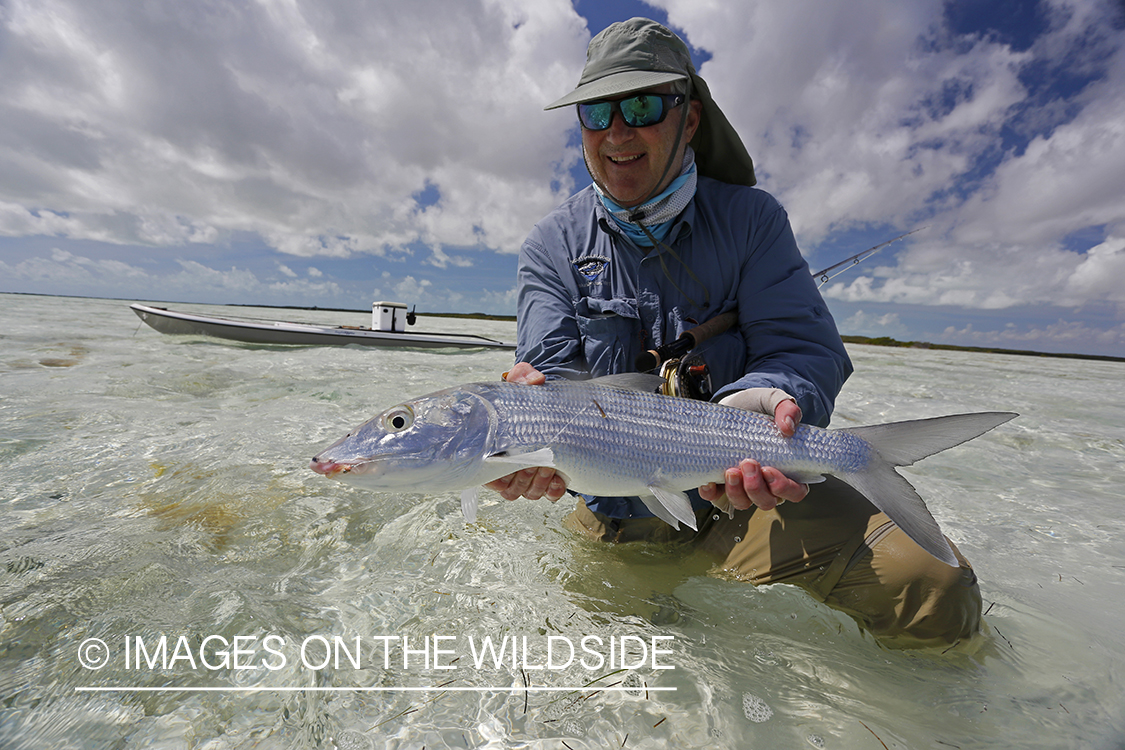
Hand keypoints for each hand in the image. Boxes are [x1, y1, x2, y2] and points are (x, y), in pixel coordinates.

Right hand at [484, 362, 567, 501]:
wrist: (548, 403)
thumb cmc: (527, 397)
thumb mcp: (523, 383)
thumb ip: (524, 377)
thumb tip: (534, 379)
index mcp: (494, 450)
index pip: (489, 478)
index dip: (499, 477)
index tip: (512, 463)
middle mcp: (509, 467)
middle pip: (511, 490)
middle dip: (523, 479)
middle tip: (536, 462)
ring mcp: (529, 475)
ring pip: (529, 494)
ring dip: (538, 484)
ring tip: (548, 465)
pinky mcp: (548, 479)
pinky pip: (549, 495)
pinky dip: (554, 489)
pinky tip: (559, 477)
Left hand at [698, 392, 808, 510]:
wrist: (729, 404)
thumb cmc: (757, 407)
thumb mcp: (773, 400)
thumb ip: (786, 408)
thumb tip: (789, 426)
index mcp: (788, 468)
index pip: (795, 491)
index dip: (784, 488)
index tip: (769, 470)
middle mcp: (766, 482)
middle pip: (767, 501)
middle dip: (756, 488)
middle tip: (748, 462)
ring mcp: (742, 485)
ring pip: (743, 503)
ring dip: (736, 492)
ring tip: (730, 470)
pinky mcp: (720, 483)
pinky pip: (716, 498)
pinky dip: (712, 494)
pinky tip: (709, 482)